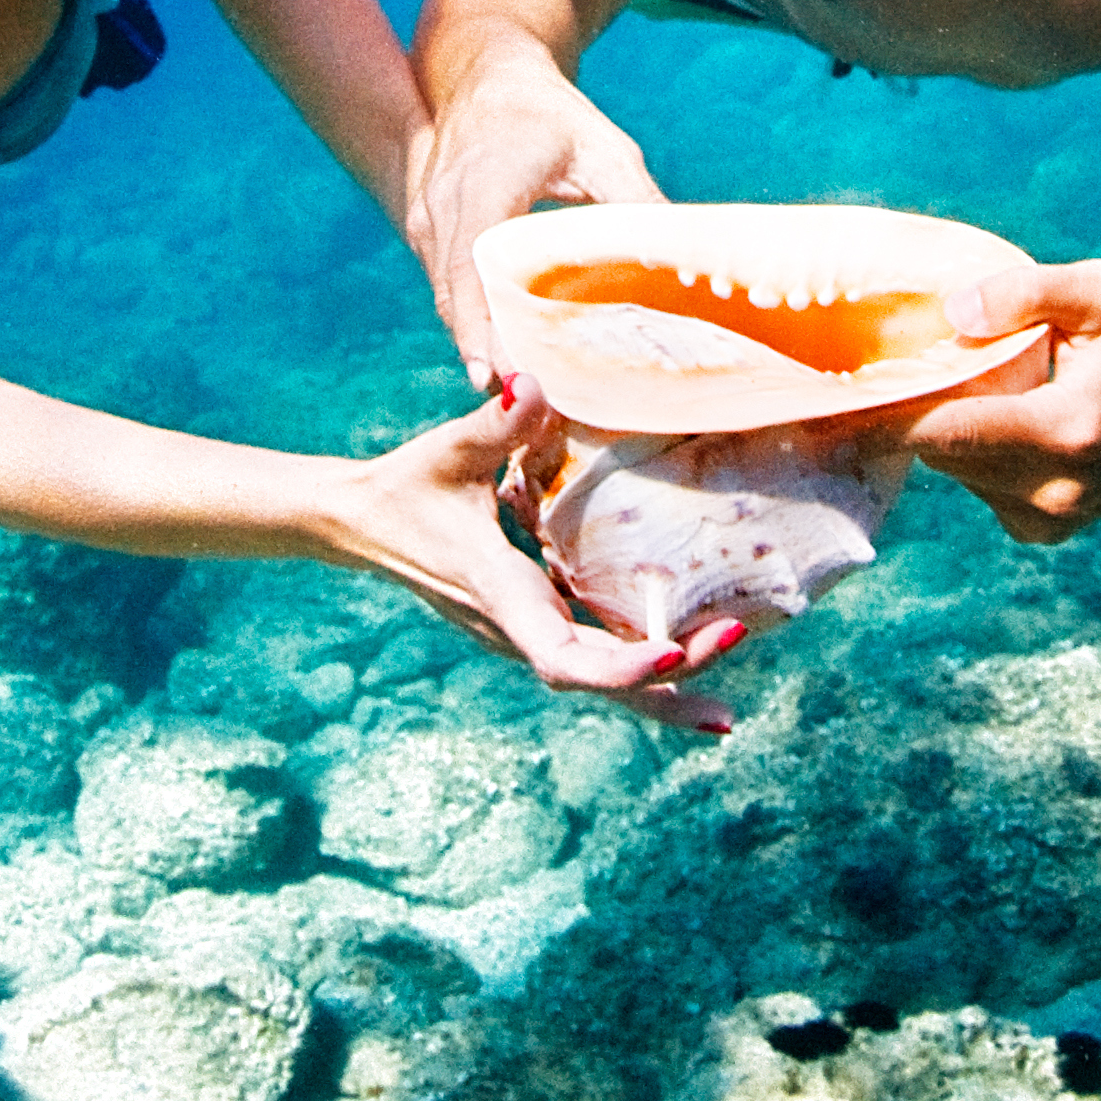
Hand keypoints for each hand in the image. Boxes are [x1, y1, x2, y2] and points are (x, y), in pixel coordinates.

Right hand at [325, 375, 739, 731]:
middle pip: (598, 681)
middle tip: (736, 641)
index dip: (618, 667)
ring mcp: (522, 632)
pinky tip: (683, 668)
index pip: (562, 653)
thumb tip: (531, 384)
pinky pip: (591, 661)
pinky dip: (638, 674)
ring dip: (661, 694)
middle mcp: (515, 626)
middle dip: (668, 682)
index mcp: (499, 592)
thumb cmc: (408, 484)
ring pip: (598, 682)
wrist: (364, 523)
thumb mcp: (448, 451)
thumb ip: (494, 423)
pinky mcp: (530, 624)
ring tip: (724, 716)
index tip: (673, 654)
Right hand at [406, 60, 662, 384]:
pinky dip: (474, 324)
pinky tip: (509, 361)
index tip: (500, 374)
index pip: (475, 268)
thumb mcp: (602, 148)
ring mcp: (427, 223)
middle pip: (457, 299)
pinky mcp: (428, 234)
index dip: (485, 325)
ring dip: (480, 346)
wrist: (483, 73)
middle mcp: (444, 209)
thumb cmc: (548, 110)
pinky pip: (448, 290)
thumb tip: (682, 259)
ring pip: (449, 301)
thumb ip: (635, 201)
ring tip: (520, 398)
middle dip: (486, 354)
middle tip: (523, 406)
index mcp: (485, 187)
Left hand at [896, 262, 1100, 542]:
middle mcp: (1055, 489)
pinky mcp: (1044, 529)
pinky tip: (996, 418)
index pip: (953, 432)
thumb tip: (953, 310)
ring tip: (956, 385)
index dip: (884, 422)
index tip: (824, 413)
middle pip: (943, 452)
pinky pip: (978, 486)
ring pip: (955, 470)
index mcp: (1068, 432)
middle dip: (909, 413)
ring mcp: (1050, 518)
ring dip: (944, 430)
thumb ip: (1028, 293)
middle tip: (880, 371)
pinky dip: (972, 453)